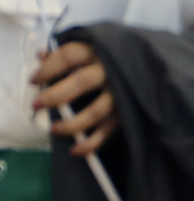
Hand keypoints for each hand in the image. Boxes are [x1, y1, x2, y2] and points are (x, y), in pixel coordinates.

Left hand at [30, 42, 119, 156]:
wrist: (153, 66)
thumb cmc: (113, 58)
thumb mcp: (94, 50)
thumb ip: (68, 53)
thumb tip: (42, 55)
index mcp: (99, 51)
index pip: (70, 56)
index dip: (49, 68)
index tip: (34, 80)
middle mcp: (112, 71)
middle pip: (82, 82)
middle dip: (57, 95)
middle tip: (37, 104)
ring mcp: (122, 93)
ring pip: (97, 110)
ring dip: (72, 123)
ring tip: (54, 129)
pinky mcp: (128, 112)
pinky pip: (109, 130)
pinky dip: (92, 142)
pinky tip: (75, 150)